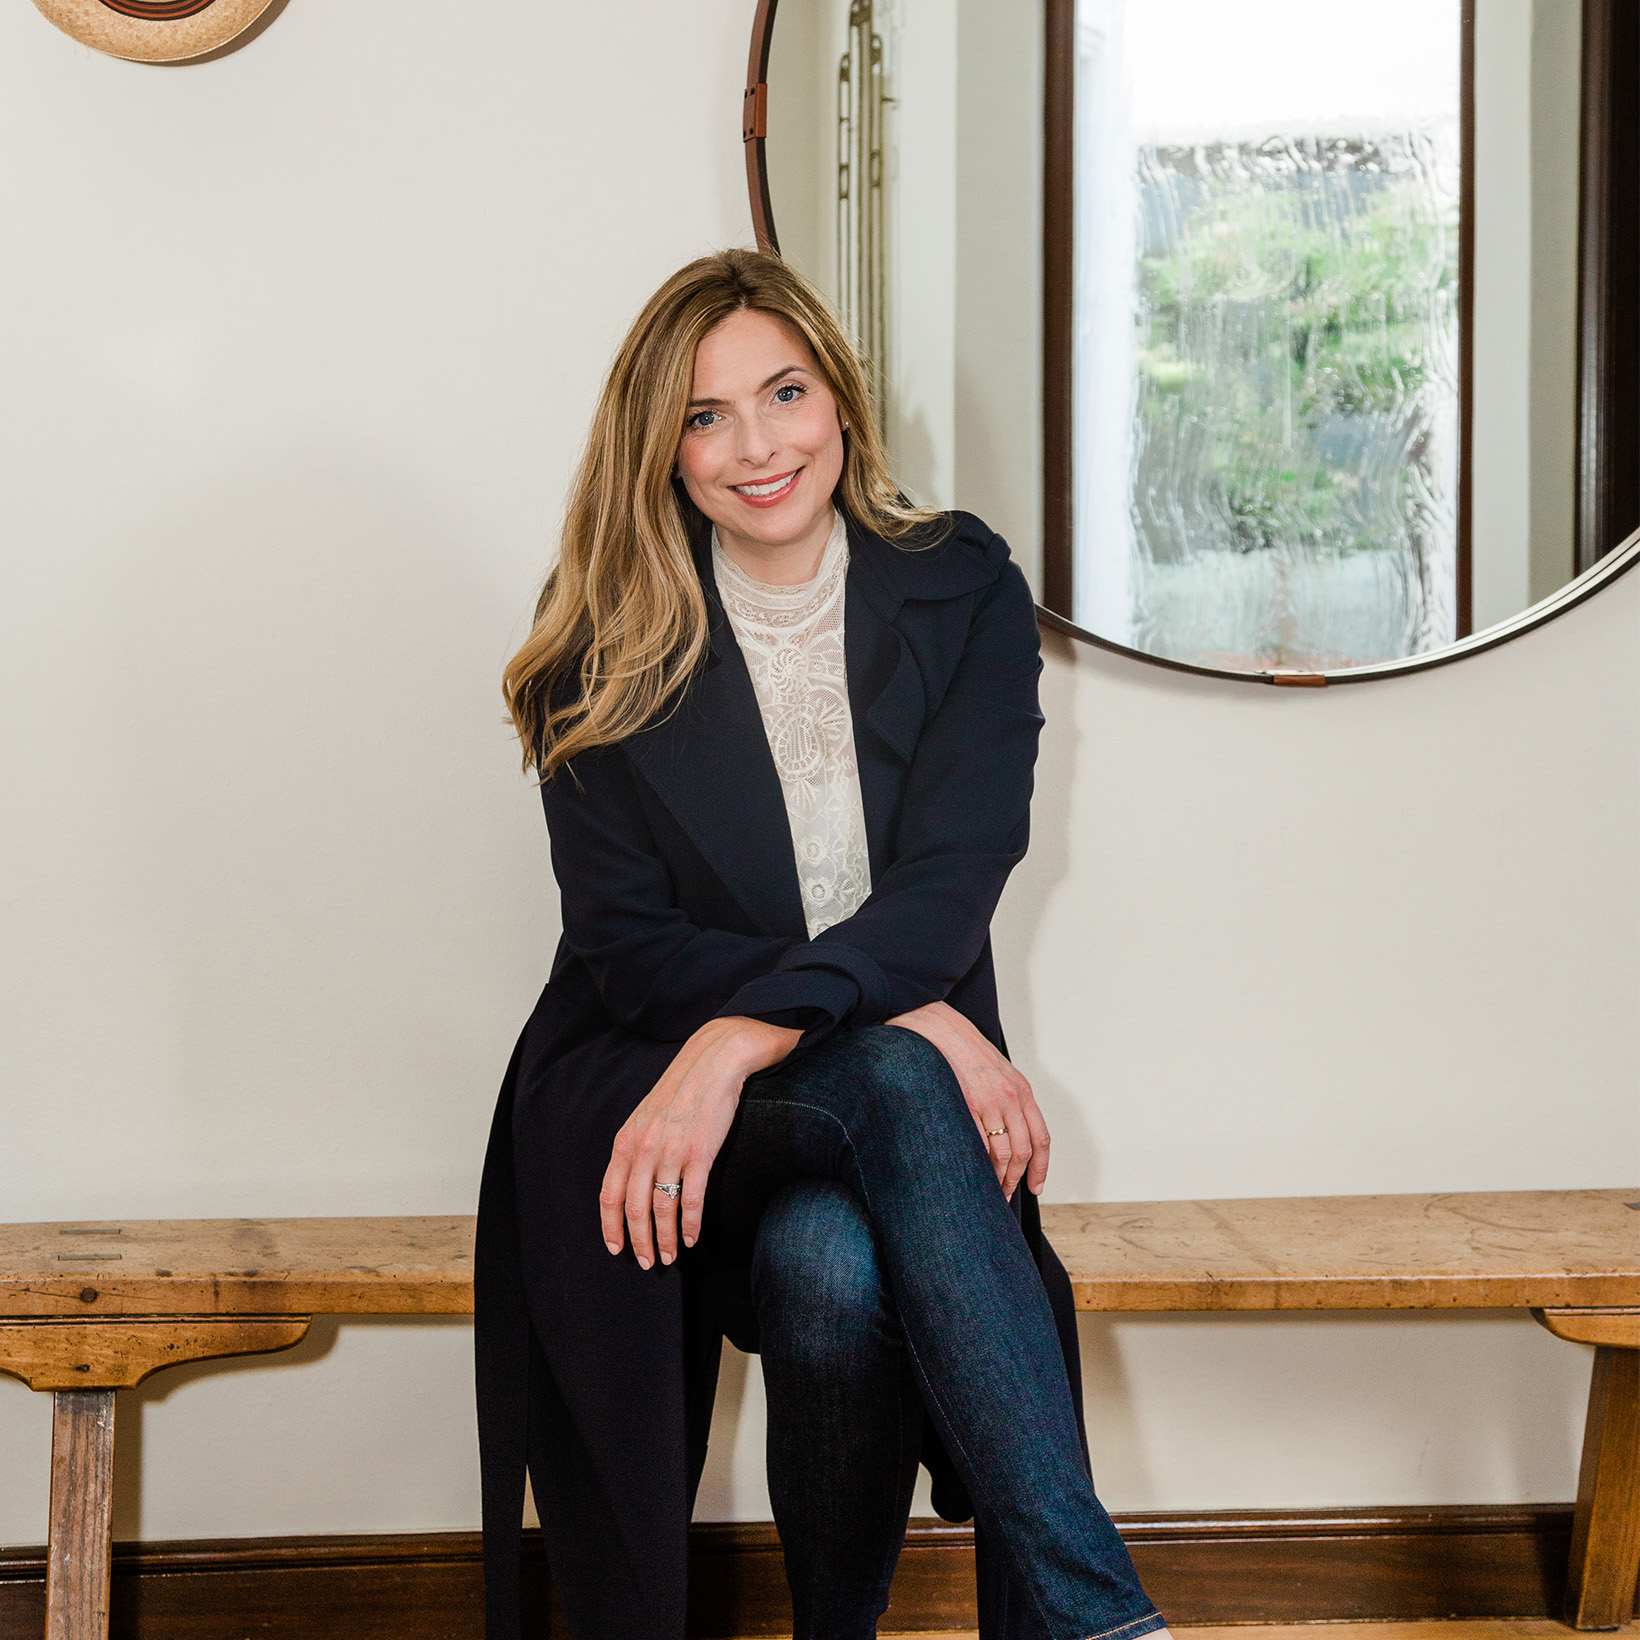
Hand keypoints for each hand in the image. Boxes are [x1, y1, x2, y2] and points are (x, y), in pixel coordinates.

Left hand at [599, 1015, 799, 1269]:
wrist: (713, 1061)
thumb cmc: (681, 1089)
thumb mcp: (646, 1116)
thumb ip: (636, 1147)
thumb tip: (630, 1181)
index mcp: (627, 1140)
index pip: (610, 1194)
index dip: (611, 1226)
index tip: (615, 1248)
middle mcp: (644, 1148)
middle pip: (634, 1208)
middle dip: (639, 1242)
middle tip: (647, 1262)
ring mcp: (672, 1151)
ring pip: (662, 1209)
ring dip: (666, 1239)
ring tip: (670, 1257)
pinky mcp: (700, 1153)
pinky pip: (692, 1200)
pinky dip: (691, 1225)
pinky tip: (692, 1239)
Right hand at [883, 1001, 1049, 1198]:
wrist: (940, 1029)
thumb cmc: (967, 1051)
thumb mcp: (999, 1072)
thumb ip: (1010, 1100)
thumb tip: (1013, 1133)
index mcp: (1022, 1091)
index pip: (1040, 1138)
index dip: (1040, 1167)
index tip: (1036, 1186)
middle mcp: (1010, 1098)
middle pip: (1022, 1152)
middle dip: (1015, 1179)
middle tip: (1006, 1195)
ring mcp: (987, 1102)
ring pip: (1001, 1153)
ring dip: (997, 1178)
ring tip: (989, 1191)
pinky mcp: (965, 1104)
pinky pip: (977, 1144)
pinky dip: (978, 1164)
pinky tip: (973, 1173)